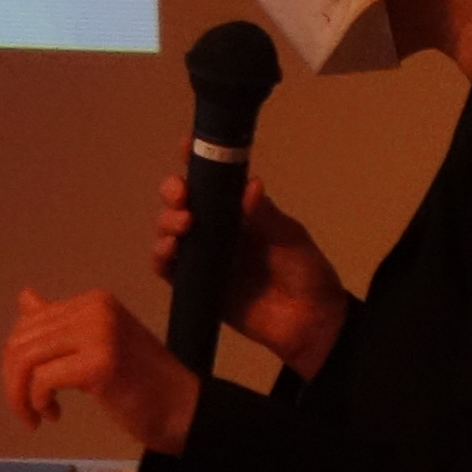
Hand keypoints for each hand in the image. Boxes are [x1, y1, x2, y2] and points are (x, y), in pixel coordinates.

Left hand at [0, 286, 199, 454]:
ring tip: (36, 416)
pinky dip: (38, 402)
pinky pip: (43, 379)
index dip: (15, 361)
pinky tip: (54, 416)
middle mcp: (94, 308)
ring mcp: (99, 333)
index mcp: (93, 301)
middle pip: (22, 341)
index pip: (29, 323)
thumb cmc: (142, 385)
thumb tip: (25, 299)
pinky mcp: (101, 363)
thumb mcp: (96, 346)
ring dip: (20, 395)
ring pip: (27, 359)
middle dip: (13, 380)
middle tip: (27, 410)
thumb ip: (60, 325)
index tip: (28, 390)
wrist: (187, 413)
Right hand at [152, 167, 352, 378]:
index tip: (185, 147)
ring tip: (183, 226)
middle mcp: (216, 229)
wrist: (311, 324)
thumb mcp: (290, 239)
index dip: (195, 161)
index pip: (212, 180)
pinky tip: (169, 251)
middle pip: (180, 201)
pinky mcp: (196, 285)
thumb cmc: (306, 273)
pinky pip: (168, 268)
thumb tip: (250, 184)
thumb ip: (267, 215)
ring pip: (169, 230)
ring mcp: (204, 257)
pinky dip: (161, 256)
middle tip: (182, 197)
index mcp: (239, 211)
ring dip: (166, 222)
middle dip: (173, 192)